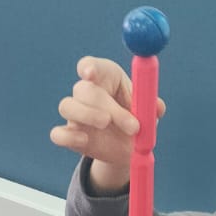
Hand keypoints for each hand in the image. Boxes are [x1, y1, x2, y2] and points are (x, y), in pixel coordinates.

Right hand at [51, 56, 165, 192]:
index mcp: (107, 78)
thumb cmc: (138, 122)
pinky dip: (68, 136)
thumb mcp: (148, 113)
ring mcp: (76, 114)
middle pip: (83, 89)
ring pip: (66, 105)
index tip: (90, 73)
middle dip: (105, 104)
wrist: (128, 150)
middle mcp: (87, 92)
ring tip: (106, 125)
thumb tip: (157, 107)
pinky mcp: (69, 134)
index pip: (91, 65)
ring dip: (87, 115)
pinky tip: (85, 141)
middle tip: (130, 124)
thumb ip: (152, 108)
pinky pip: (58, 133)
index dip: (88, 67)